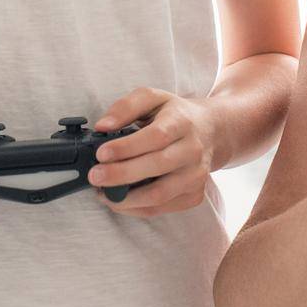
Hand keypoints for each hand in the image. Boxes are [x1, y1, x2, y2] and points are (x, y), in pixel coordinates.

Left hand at [88, 88, 217, 217]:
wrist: (212, 131)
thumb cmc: (175, 114)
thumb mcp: (152, 98)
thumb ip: (125, 107)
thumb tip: (103, 126)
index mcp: (182, 122)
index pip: (156, 136)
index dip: (127, 147)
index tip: (101, 153)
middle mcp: (193, 149)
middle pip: (157, 166)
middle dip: (121, 174)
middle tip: (94, 176)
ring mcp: (196, 175)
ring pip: (160, 194)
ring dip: (126, 198)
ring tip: (102, 193)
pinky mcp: (195, 194)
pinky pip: (162, 208)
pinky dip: (136, 209)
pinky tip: (119, 200)